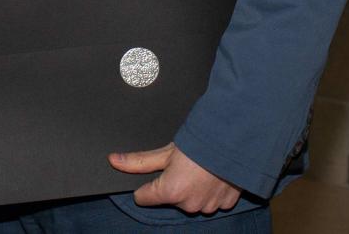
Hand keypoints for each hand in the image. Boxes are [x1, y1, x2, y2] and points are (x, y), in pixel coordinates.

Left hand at [109, 143, 240, 213]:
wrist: (234, 142)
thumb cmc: (199, 144)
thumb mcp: (165, 151)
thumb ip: (139, 161)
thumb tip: (113, 161)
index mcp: (170, 192)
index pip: (144, 198)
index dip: (145, 187)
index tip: (150, 177)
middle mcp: (188, 204)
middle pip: (170, 198)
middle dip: (173, 184)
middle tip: (182, 165)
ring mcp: (208, 207)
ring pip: (191, 200)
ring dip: (192, 188)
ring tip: (198, 168)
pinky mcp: (224, 205)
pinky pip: (211, 201)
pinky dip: (209, 191)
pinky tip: (212, 175)